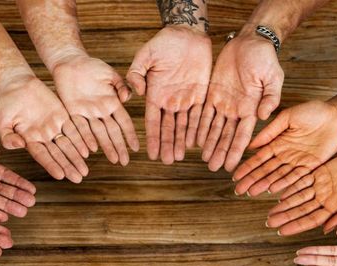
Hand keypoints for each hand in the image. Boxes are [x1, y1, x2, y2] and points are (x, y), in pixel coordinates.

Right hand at [0, 72, 89, 182]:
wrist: (17, 85)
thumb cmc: (6, 105)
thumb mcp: (2, 122)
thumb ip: (7, 137)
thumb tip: (17, 145)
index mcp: (30, 140)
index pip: (42, 156)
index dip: (52, 165)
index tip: (60, 175)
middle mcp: (44, 137)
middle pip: (58, 154)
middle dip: (69, 166)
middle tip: (79, 178)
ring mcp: (54, 127)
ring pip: (68, 144)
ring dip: (77, 157)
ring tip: (85, 170)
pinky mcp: (62, 116)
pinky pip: (74, 128)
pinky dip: (81, 139)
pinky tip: (88, 150)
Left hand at [54, 54, 138, 165]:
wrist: (70, 63)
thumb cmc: (91, 66)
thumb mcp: (109, 73)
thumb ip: (120, 85)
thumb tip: (127, 97)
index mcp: (112, 102)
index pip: (124, 122)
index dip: (130, 135)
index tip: (136, 148)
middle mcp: (101, 111)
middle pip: (112, 132)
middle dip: (119, 147)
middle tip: (125, 162)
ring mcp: (88, 113)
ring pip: (99, 134)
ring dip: (106, 147)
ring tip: (113, 160)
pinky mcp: (74, 112)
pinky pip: (80, 127)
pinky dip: (86, 138)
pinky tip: (92, 150)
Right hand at [127, 26, 212, 163]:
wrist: (186, 34)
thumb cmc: (163, 43)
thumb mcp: (145, 56)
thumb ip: (136, 73)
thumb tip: (136, 92)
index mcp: (155, 94)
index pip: (152, 121)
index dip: (152, 138)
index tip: (150, 153)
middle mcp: (170, 101)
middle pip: (168, 128)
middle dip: (167, 145)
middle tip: (167, 161)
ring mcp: (185, 99)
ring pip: (183, 125)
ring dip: (181, 141)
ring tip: (179, 157)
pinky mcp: (200, 94)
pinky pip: (200, 115)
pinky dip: (198, 129)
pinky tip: (195, 142)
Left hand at [198, 34, 283, 172]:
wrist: (250, 42)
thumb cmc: (265, 58)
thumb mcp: (273, 77)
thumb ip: (270, 97)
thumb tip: (263, 116)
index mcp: (251, 108)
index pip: (243, 135)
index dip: (236, 151)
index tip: (231, 166)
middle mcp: (237, 110)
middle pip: (226, 135)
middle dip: (220, 152)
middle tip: (213, 167)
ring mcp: (224, 103)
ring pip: (214, 128)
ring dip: (209, 144)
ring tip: (204, 159)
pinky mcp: (213, 93)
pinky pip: (203, 113)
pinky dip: (198, 126)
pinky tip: (194, 139)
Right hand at [232, 101, 336, 195]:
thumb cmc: (313, 111)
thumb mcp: (287, 117)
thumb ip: (270, 132)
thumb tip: (251, 145)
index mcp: (278, 143)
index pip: (259, 158)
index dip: (247, 167)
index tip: (235, 176)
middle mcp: (286, 155)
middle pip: (265, 170)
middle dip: (252, 180)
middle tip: (239, 190)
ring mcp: (298, 162)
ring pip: (278, 176)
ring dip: (265, 184)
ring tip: (252, 192)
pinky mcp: (312, 166)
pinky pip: (297, 177)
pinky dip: (285, 184)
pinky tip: (274, 191)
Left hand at [266, 144, 336, 235]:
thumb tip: (326, 230)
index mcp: (336, 208)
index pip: (312, 220)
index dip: (296, 226)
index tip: (281, 232)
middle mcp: (326, 199)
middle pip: (301, 210)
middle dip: (285, 217)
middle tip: (269, 223)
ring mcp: (322, 185)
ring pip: (299, 196)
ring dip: (284, 204)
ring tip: (270, 211)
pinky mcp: (320, 172)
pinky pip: (302, 180)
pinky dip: (290, 186)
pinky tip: (277, 192)